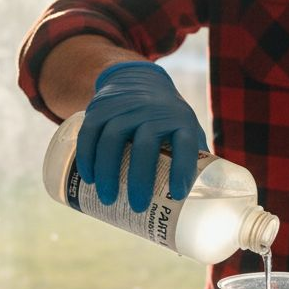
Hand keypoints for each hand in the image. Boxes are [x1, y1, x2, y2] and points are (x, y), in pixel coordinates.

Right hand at [76, 61, 208, 212]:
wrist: (139, 80)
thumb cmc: (168, 119)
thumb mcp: (186, 130)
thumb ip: (195, 160)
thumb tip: (200, 204)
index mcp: (180, 121)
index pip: (185, 144)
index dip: (183, 169)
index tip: (177, 195)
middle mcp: (153, 112)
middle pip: (145, 144)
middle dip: (140, 179)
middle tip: (138, 207)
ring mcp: (125, 108)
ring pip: (112, 138)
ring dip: (108, 171)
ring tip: (108, 198)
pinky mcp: (101, 107)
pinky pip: (90, 131)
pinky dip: (87, 156)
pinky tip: (88, 177)